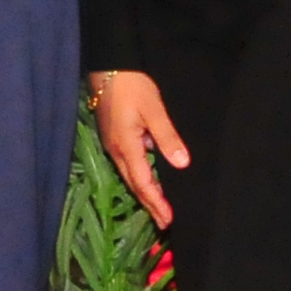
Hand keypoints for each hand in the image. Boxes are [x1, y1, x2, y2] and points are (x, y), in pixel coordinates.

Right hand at [90, 69, 188, 227]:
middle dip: (149, 204)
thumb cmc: (132, 85)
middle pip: (134, 184)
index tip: (168, 219)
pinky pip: (128, 166)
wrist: (109, 67)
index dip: (156, 202)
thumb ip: (167, 137)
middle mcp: (116, 151)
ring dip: (144, 193)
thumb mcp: (154, 109)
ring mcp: (113, 145)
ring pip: (130, 176)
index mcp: (126, 146)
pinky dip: (140, 179)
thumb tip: (182, 164)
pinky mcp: (114, 138)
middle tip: (165, 223)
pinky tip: (149, 180)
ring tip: (158, 208)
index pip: (143, 182)